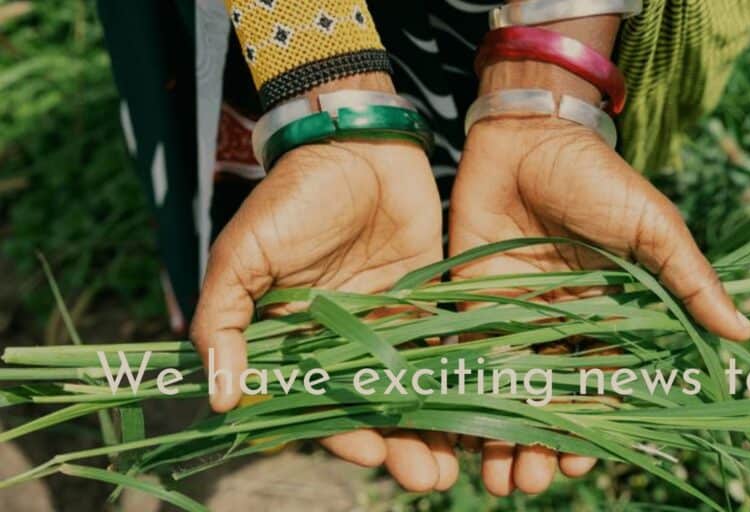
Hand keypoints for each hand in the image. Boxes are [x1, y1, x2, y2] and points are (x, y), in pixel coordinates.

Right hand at [190, 139, 457, 490]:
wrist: (357, 143)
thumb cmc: (293, 197)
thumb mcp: (243, 256)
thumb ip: (224, 323)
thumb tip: (221, 398)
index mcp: (295, 340)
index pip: (317, 402)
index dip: (343, 432)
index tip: (371, 454)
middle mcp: (342, 341)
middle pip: (374, 408)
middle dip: (400, 446)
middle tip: (428, 479)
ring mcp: (388, 324)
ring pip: (413, 390)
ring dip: (434, 428)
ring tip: (455, 464)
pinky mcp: (428, 302)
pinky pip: (445, 350)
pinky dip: (461, 382)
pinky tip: (483, 412)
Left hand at [448, 117, 749, 494]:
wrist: (528, 133)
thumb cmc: (597, 176)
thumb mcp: (652, 228)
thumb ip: (688, 281)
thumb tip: (744, 335)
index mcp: (610, 316)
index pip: (605, 385)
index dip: (596, 425)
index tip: (583, 462)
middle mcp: (562, 325)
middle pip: (553, 398)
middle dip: (542, 443)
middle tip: (529, 484)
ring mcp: (515, 316)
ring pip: (510, 389)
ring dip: (502, 434)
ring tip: (496, 479)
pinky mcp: (470, 301)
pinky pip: (466, 357)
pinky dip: (461, 397)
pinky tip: (456, 433)